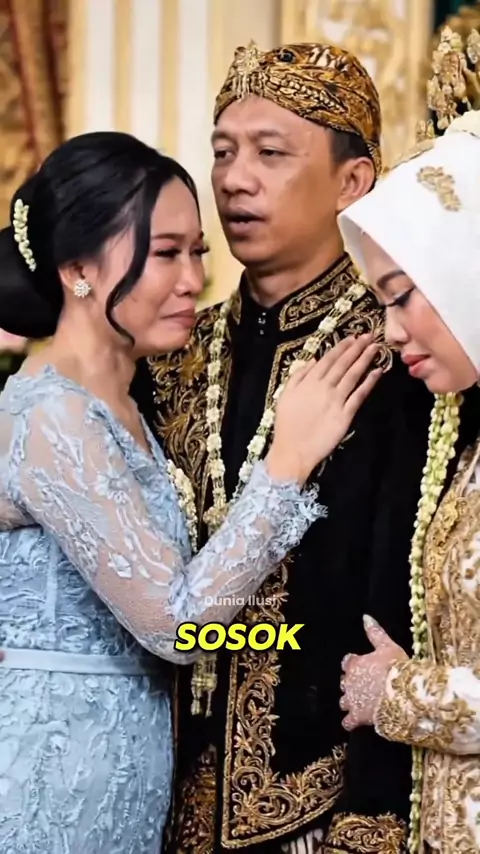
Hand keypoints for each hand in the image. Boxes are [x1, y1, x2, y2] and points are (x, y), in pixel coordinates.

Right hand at [267, 335, 380, 483]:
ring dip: (365, 360)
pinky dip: (369, 383)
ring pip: (352, 375)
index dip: (341, 347)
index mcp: (308, 382)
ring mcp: (335, 401)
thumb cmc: (286, 425)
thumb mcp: (284, 395)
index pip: (328, 360)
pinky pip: (359, 396)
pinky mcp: (345, 415)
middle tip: (369, 335)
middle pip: (343, 364)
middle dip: (356, 348)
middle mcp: (323, 387)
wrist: (292, 451)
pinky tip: (377, 372)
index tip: (352, 337)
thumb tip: (313, 360)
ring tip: (375, 347)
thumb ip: (297, 376)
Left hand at [340, 615, 406, 730]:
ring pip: (344, 701)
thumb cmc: (396, 668)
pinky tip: (354, 722)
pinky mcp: (357, 716)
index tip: (360, 665)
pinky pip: (347, 722)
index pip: (347, 662)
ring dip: (350, 701)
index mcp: (354, 664)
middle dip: (351, 684)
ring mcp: (352, 700)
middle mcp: (349, 682)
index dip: (353, 664)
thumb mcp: (387, 646)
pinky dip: (349, 722)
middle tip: (363, 685)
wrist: (402, 694)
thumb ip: (374, 632)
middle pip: (344, 682)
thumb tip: (365, 617)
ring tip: (359, 702)